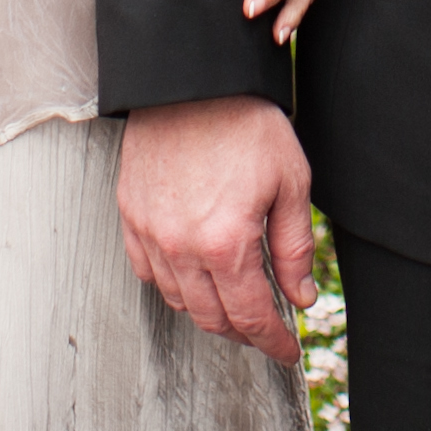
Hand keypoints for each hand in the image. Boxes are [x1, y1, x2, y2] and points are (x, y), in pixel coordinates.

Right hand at [118, 94, 317, 361]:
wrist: (193, 80)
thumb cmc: (245, 122)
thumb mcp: (290, 182)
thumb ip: (294, 248)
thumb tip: (300, 295)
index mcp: (226, 243)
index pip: (251, 315)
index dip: (273, 341)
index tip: (287, 350)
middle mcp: (182, 248)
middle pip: (212, 317)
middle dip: (243, 331)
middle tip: (264, 329)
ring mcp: (151, 234)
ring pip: (178, 300)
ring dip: (208, 310)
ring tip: (233, 302)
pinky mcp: (131, 215)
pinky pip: (148, 271)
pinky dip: (172, 284)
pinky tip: (192, 276)